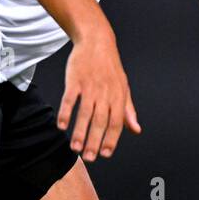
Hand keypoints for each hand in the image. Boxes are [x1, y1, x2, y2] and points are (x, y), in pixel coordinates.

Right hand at [57, 31, 140, 160]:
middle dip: (95, 141)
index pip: (117, 122)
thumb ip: (128, 110)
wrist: (97, 41)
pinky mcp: (75, 79)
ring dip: (79, 132)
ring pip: (85, 113)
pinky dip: (66, 112)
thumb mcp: (123, 87)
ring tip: (75, 148)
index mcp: (118, 95)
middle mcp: (105, 92)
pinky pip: (70, 99)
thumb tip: (136, 130)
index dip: (111, 139)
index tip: (105, 154)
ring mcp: (90, 85)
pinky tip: (62, 126)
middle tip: (89, 158)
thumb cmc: (110, 68)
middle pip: (100, 121)